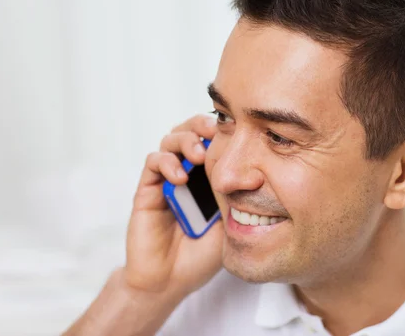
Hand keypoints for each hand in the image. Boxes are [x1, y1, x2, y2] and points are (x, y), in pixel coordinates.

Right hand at [124, 115, 222, 297]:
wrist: (171, 280)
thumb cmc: (202, 253)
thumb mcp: (231, 223)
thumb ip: (238, 197)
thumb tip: (257, 172)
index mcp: (209, 177)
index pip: (213, 140)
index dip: (223, 131)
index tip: (239, 131)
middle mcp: (188, 173)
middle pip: (190, 132)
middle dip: (202, 125)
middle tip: (215, 131)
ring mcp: (166, 180)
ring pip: (170, 141)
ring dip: (185, 141)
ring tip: (199, 154)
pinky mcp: (147, 190)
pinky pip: (153, 163)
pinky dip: (167, 163)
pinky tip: (181, 177)